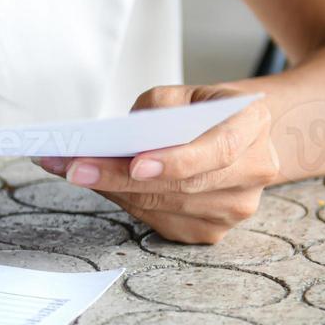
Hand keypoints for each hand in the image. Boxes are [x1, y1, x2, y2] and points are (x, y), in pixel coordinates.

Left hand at [36, 85, 279, 244]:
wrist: (234, 135)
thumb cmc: (201, 110)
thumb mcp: (182, 93)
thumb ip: (155, 108)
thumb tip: (114, 140)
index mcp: (254, 124)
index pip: (218, 149)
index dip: (176, 161)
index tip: (135, 165)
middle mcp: (255, 169)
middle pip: (182, 185)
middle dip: (120, 177)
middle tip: (73, 167)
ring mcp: (237, 206)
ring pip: (165, 206)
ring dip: (112, 190)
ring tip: (69, 171)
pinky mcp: (212, 230)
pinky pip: (160, 221)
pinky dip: (125, 203)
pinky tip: (98, 185)